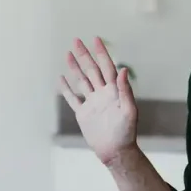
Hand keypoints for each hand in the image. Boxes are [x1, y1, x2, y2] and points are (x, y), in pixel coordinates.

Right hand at [58, 37, 137, 164]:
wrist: (115, 151)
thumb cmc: (126, 132)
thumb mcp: (129, 110)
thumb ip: (125, 90)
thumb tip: (123, 70)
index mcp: (114, 91)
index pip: (107, 67)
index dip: (101, 53)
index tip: (95, 39)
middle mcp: (102, 93)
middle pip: (91, 70)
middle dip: (84, 55)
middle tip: (76, 40)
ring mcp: (92, 102)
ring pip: (81, 81)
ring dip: (75, 67)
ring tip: (68, 53)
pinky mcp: (83, 114)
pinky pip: (73, 98)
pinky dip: (66, 88)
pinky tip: (61, 78)